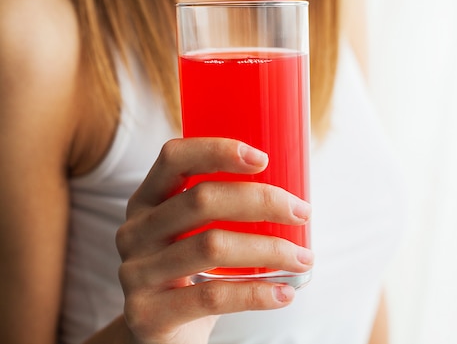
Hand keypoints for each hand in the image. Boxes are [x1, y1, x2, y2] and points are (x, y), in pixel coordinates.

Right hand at [115, 138, 312, 343]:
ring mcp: (136, 273)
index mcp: (147, 201)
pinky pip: (212, 296)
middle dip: (262, 201)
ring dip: (270, 249)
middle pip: (201, 199)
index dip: (217, 150)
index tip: (263, 158)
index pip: (174, 158)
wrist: (161, 338)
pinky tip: (284, 293)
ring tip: (303, 258)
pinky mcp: (147, 313)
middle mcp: (135, 231)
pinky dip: (257, 293)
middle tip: (302, 212)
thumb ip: (223, 211)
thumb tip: (292, 194)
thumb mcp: (195, 235)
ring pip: (212, 246)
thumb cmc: (192, 276)